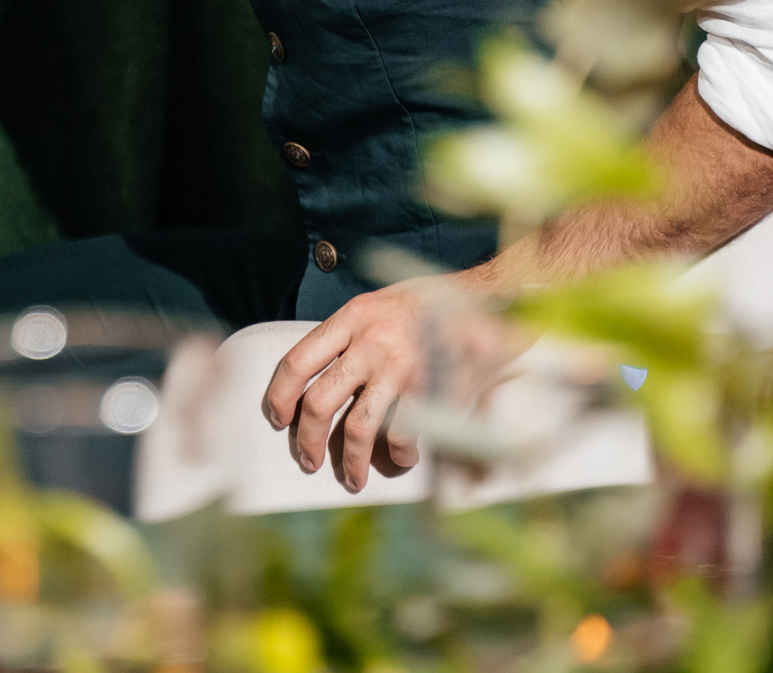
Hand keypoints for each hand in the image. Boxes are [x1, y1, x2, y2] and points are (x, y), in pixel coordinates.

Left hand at [263, 278, 511, 491]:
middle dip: (307, 441)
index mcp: (353, 317)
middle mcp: (371, 341)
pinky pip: (402, 435)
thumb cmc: (438, 300)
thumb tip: (321, 374)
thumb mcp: (384, 302)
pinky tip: (402, 459)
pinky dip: (398, 456)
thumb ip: (353, 333)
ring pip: (357, 427)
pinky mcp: (431, 390)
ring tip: (351, 477)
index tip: (277, 418)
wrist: (494, 295)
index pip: (297, 360)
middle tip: (308, 460)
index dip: (279, 396)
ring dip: (349, 461)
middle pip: (319, 401)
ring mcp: (401, 367)